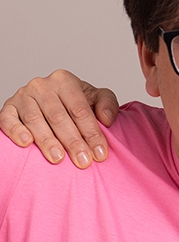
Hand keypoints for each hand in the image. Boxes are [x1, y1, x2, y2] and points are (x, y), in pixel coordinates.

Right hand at [0, 69, 118, 167]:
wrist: (52, 101)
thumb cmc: (75, 102)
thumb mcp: (95, 98)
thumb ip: (106, 104)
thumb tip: (106, 119)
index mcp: (64, 81)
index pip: (80, 109)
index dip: (91, 132)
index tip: (100, 153)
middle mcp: (42, 86)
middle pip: (58, 116)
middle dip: (73, 141)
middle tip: (83, 161)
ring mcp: (22, 96)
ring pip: (35, 120)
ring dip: (47, 141)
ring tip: (58, 158)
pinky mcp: (7, 108)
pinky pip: (7, 119)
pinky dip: (16, 131)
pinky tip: (26, 143)